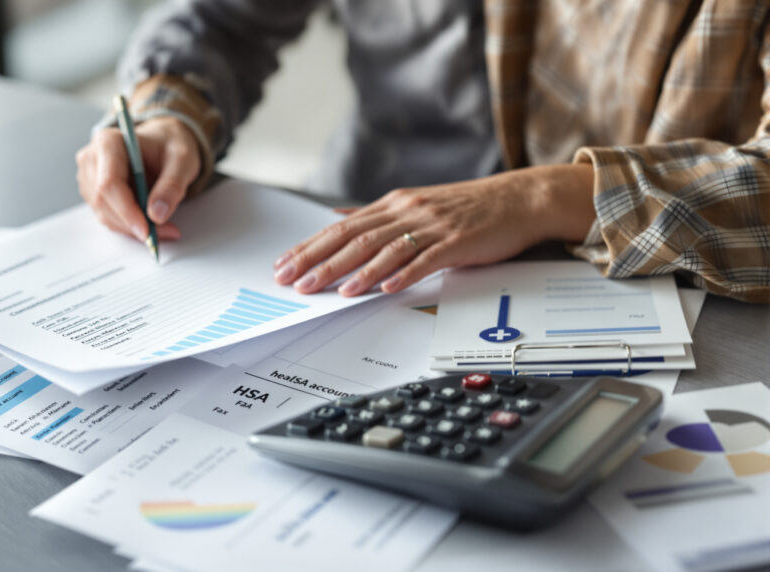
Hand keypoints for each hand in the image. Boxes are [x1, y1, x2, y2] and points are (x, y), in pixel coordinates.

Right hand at [76, 116, 201, 241]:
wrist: (162, 144)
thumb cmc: (169, 147)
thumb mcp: (182, 160)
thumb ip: (172, 185)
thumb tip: (157, 214)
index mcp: (109, 142)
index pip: (109, 183)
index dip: (126, 210)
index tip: (147, 230)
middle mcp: (92, 158)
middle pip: (104, 201)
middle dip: (133, 223)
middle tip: (165, 232)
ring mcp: (89, 177)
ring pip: (105, 214)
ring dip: (133, 228)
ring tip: (164, 227)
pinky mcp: (93, 193)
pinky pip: (108, 217)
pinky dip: (130, 226)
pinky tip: (150, 223)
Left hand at [273, 164, 595, 295]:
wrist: (519, 199)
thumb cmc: (468, 208)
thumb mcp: (414, 205)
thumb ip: (375, 216)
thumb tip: (336, 218)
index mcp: (394, 204)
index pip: (341, 227)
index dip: (310, 246)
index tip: (284, 264)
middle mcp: (407, 211)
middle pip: (355, 238)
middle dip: (320, 261)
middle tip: (293, 281)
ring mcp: (432, 226)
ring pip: (385, 249)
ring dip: (354, 271)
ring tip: (330, 290)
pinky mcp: (457, 242)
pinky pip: (425, 259)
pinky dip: (403, 273)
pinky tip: (384, 288)